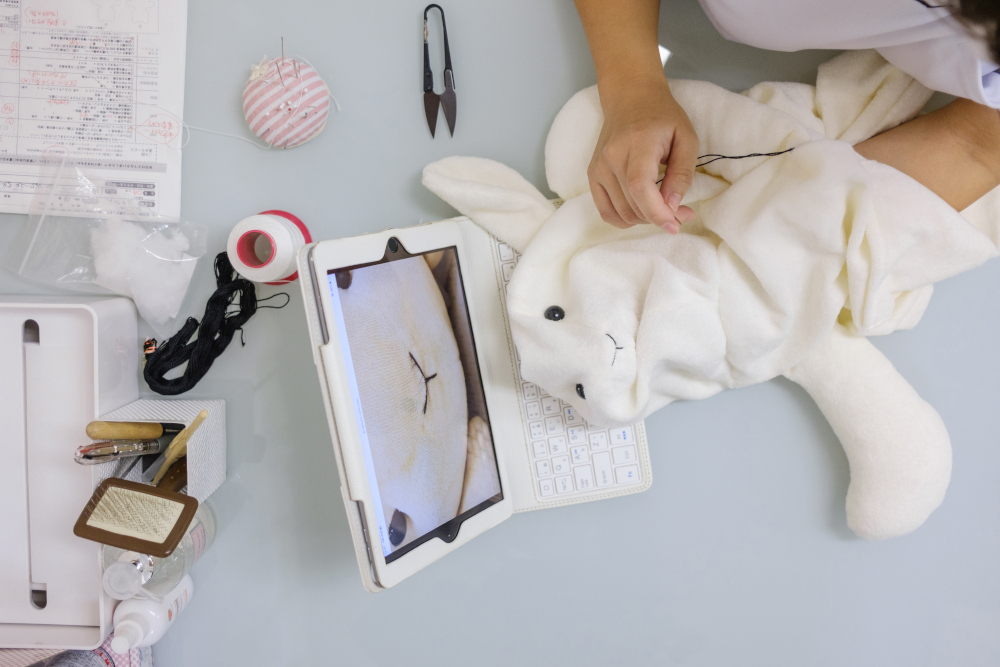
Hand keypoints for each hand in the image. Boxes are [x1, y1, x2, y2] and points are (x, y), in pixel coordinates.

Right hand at [588, 75, 697, 231]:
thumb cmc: (663, 117)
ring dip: (646, 219)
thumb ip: (682, 173)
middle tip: (681, 213)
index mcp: (637, 143)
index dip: (656, 212)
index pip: (639, 187)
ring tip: (664, 208)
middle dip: (659, 217)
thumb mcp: (686, 138)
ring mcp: (598, 168)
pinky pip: (606, 212)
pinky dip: (626, 220)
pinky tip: (642, 211)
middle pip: (632, 205)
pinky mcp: (592, 176)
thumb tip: (672, 206)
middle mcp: (611, 157)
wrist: (630, 98)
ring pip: (622, 213)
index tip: (675, 226)